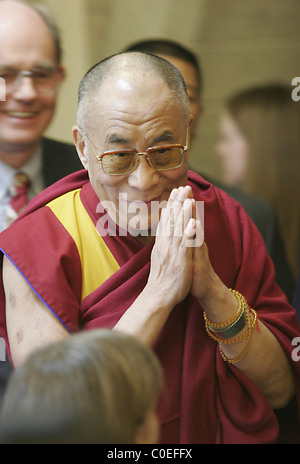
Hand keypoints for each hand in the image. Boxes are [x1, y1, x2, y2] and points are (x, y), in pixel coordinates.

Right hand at [147, 186, 195, 307]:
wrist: (158, 296)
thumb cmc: (161, 277)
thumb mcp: (159, 255)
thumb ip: (162, 242)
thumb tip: (163, 230)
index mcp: (162, 242)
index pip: (167, 219)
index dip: (171, 204)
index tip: (175, 190)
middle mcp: (166, 244)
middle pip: (172, 220)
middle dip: (177, 203)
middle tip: (182, 187)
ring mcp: (173, 252)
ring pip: (178, 229)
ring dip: (183, 213)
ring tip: (188, 199)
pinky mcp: (180, 260)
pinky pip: (185, 245)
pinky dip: (189, 233)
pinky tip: (194, 222)